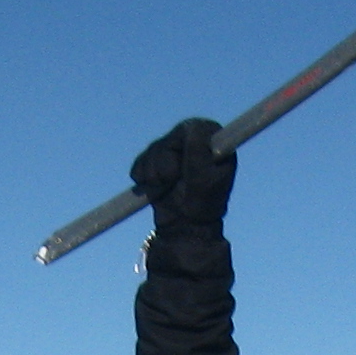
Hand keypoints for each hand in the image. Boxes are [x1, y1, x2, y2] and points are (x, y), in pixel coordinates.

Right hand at [130, 116, 234, 232]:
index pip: (192, 129)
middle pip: (169, 139)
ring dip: (153, 173)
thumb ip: (199, 153)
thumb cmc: (202, 205)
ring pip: (153, 150)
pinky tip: (152, 188)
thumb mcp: (205, 180)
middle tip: (170, 181)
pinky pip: (141, 161)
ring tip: (164, 189)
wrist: (184, 227)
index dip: (182, 147)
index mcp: (214, 142)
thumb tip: (192, 127)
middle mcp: (195, 142)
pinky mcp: (157, 161)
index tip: (182, 168)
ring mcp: (175, 150)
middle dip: (164, 162)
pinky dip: (142, 176)